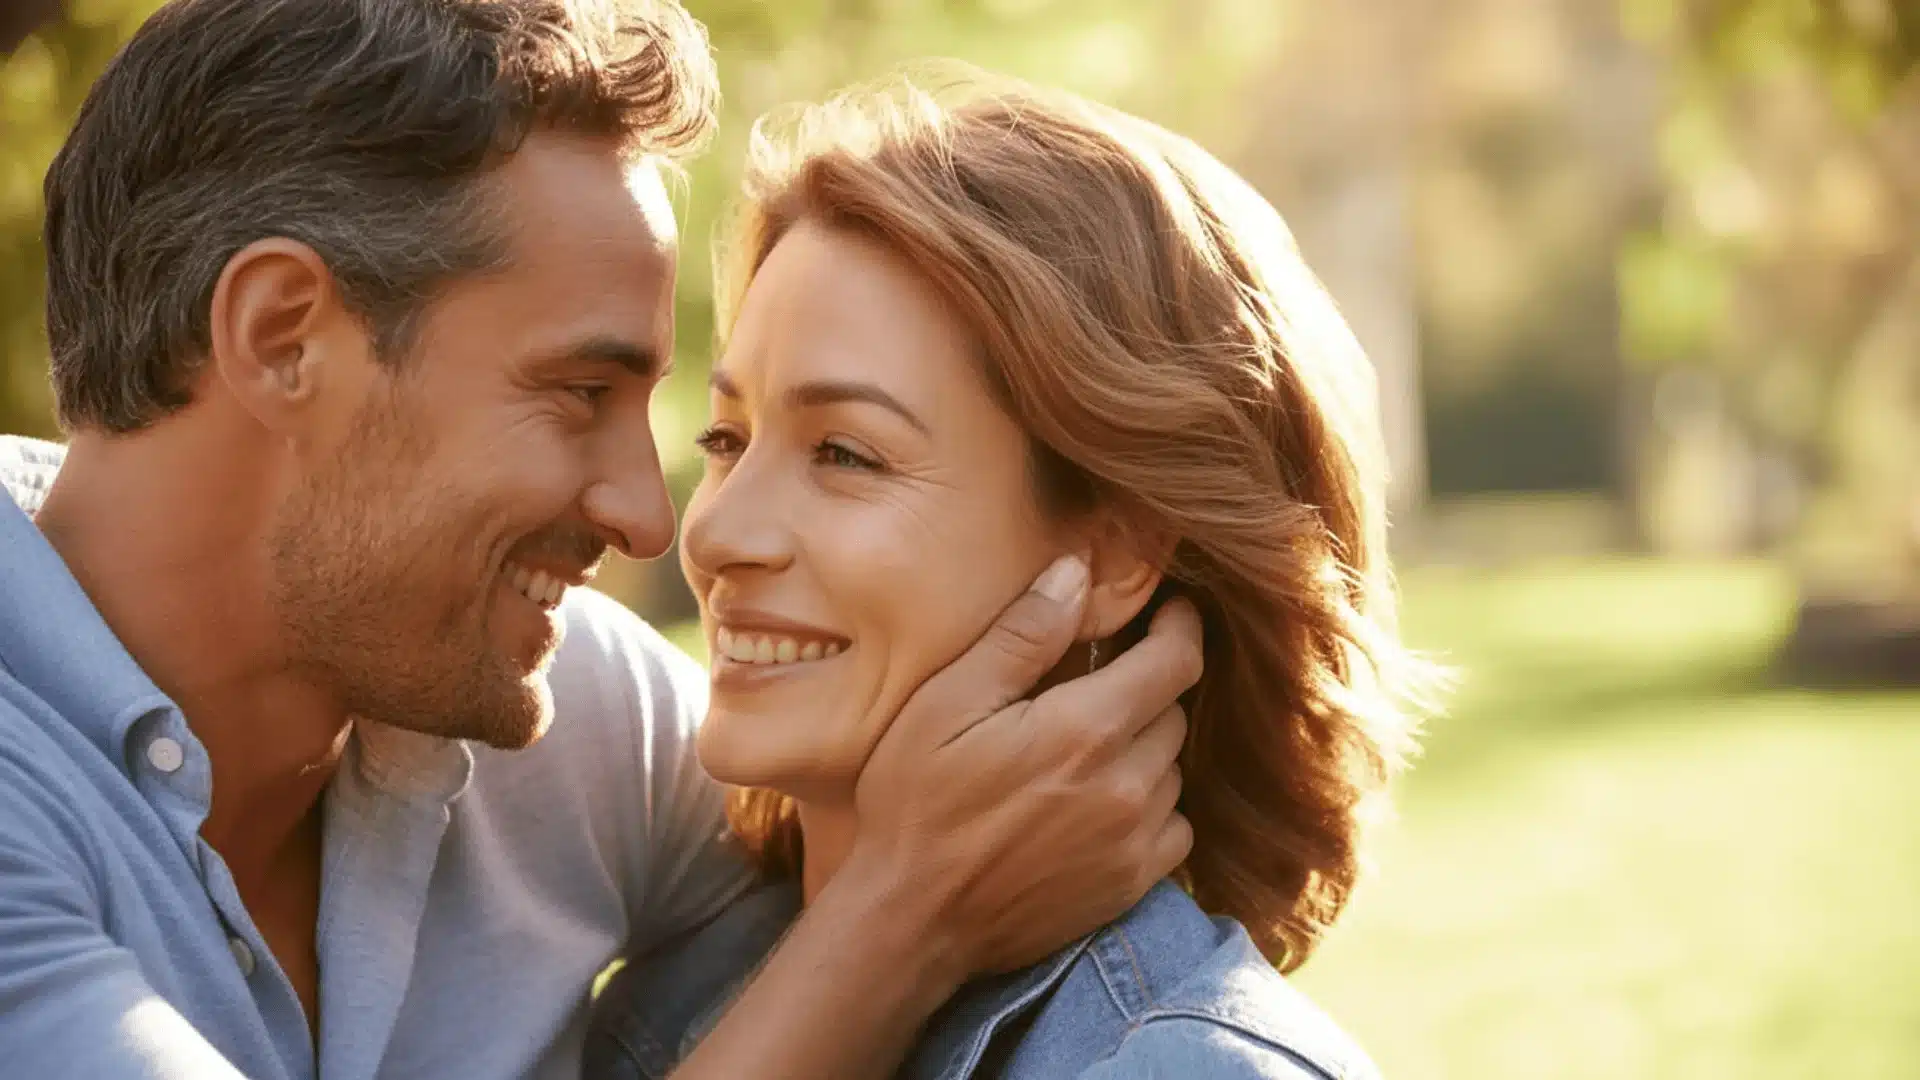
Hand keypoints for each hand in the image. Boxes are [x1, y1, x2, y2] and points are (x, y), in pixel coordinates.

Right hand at [843, 554, 1202, 980]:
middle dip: (1147, 687)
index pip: (1176, 661)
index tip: (1170, 612)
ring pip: (1173, 769)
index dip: (1180, 627)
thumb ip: (1021, 635)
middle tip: (1101, 681)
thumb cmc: (916, 802)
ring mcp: (1134, 841)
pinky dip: (1150, 806)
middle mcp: (1127, 784)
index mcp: (1086, 728)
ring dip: (1144, 747)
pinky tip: (1100, 802)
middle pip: (1174, 712)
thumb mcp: (947, 702)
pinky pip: (1173, 827)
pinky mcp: (1130, 884)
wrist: (911, 920)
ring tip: (1090, 745)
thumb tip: (1077, 573)